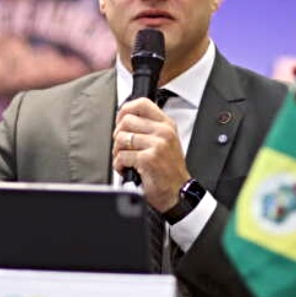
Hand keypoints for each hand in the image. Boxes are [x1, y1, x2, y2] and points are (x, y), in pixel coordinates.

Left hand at [113, 97, 187, 211]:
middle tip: (124, 148)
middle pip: (126, 121)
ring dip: (118, 152)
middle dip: (119, 136)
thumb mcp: (165, 142)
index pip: (141, 103)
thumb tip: (123, 119)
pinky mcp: (148, 159)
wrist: (177, 193)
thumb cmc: (168, 170)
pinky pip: (121, 156)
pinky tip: (127, 170)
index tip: (121, 121)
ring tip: (127, 160)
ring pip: (121, 138)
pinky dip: (119, 166)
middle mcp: (163, 132)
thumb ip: (148, 127)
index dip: (125, 110)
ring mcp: (157, 145)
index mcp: (166, 124)